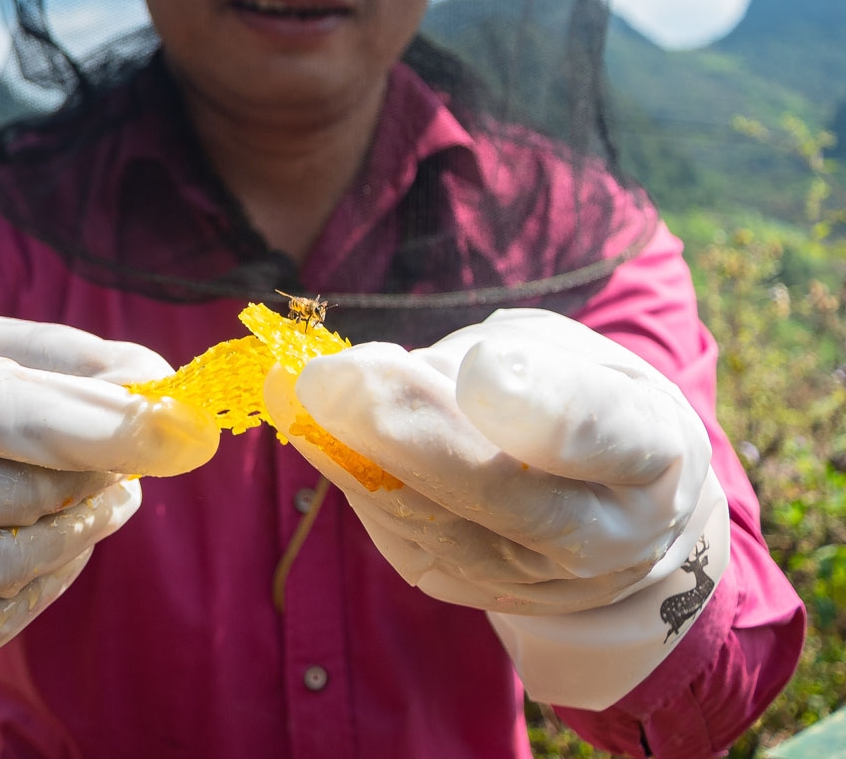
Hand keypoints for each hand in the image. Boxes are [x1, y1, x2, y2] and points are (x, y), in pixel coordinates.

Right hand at [0, 310, 216, 690]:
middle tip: (135, 455)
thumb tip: (158, 381)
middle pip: (14, 496)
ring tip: (104, 496)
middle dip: (96, 476)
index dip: (99, 423)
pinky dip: (43, 584)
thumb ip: (63, 358)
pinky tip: (43, 546)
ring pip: (10, 566)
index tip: (184, 427)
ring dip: (82, 532)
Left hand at [265, 309, 727, 706]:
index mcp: (650, 452)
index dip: (544, 408)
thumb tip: (393, 379)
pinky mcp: (471, 591)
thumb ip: (507, 360)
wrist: (613, 512)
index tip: (483, 368)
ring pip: (432, 524)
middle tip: (328, 380)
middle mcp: (601, 534)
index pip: (606, 432)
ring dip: (352, 456)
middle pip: (499, 496)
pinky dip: (350, 479)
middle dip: (405, 434)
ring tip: (297, 391)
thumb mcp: (577, 356)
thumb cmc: (589, 405)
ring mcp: (533, 579)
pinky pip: (400, 538)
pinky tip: (312, 428)